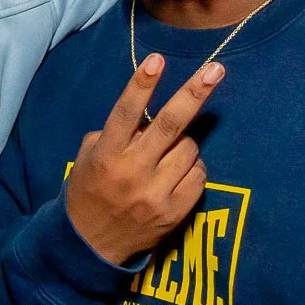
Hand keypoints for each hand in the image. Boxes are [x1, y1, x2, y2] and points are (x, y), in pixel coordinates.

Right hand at [64, 55, 223, 265]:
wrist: (91, 246)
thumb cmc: (89, 191)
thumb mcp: (88, 158)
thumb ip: (114, 134)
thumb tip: (146, 116)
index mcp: (107, 155)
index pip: (125, 113)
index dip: (141, 85)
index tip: (156, 59)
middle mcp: (133, 172)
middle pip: (170, 125)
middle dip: (194, 94)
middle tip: (215, 70)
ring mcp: (156, 194)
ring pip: (190, 149)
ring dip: (184, 143)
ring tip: (167, 153)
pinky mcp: (175, 212)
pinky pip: (199, 175)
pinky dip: (193, 167)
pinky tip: (177, 172)